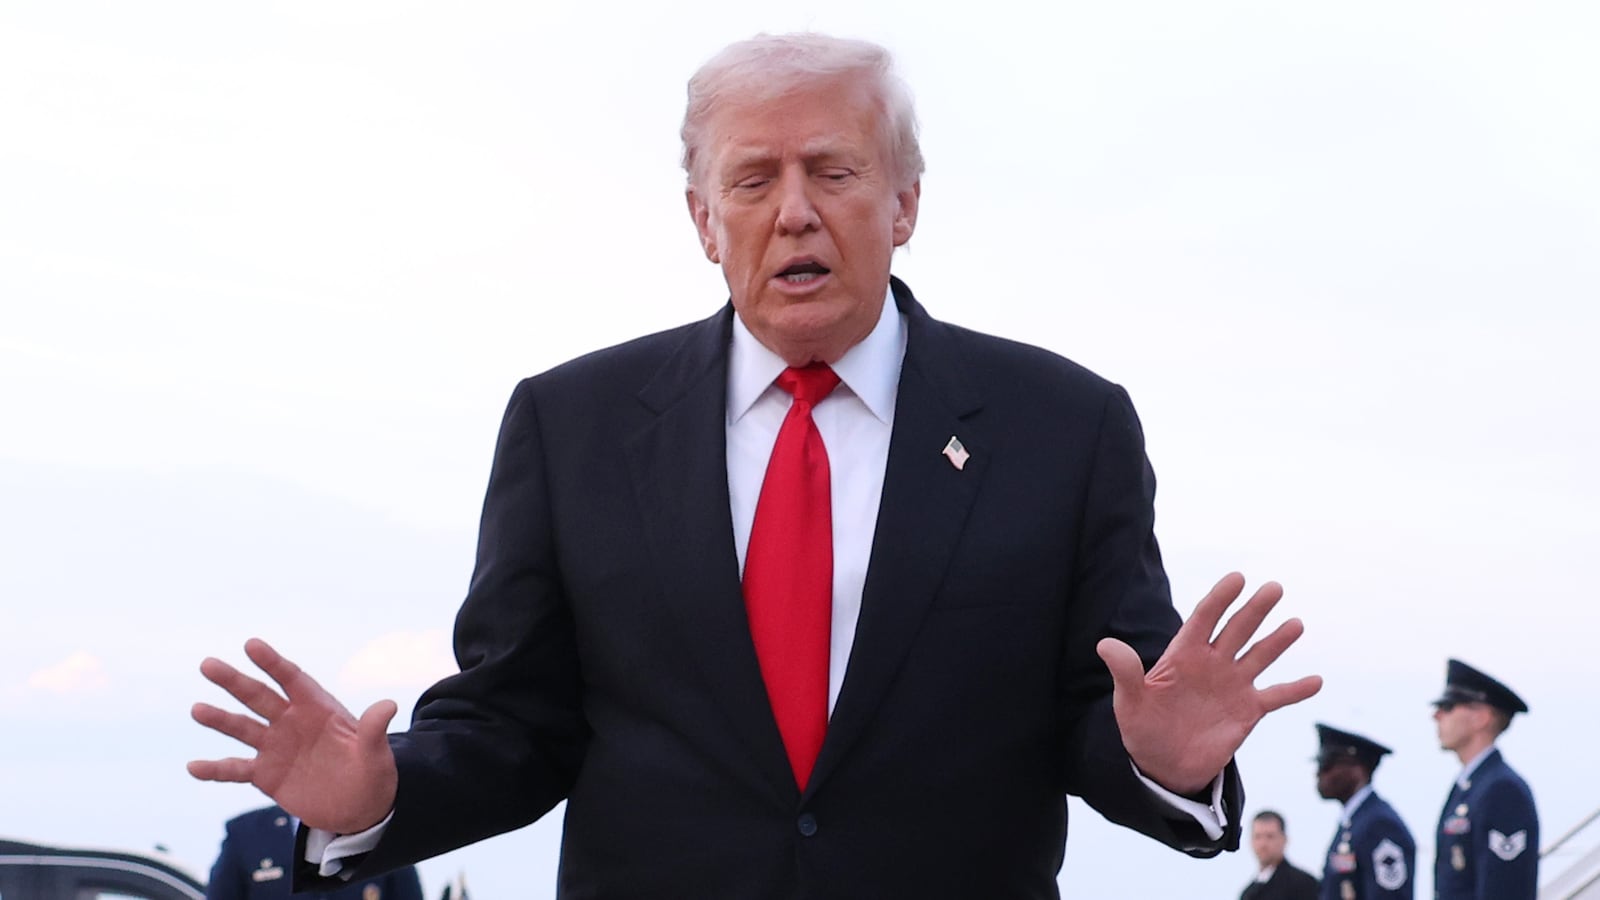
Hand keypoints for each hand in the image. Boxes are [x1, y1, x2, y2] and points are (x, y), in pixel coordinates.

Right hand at [188, 638, 398, 833]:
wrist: (360, 806)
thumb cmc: (372, 773)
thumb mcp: (376, 754)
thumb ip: (374, 731)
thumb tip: (388, 705)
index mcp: (319, 709)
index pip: (293, 679)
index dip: (273, 663)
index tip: (251, 645)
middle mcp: (292, 722)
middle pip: (259, 697)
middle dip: (234, 681)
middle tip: (207, 664)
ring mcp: (276, 747)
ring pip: (242, 728)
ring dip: (220, 719)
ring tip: (198, 709)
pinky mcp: (266, 775)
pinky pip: (235, 769)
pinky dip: (215, 769)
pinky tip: (193, 767)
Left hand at [1097, 572, 1321, 795]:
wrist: (1163, 763)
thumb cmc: (1142, 727)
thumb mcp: (1129, 701)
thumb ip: (1125, 672)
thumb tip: (1105, 644)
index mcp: (1183, 655)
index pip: (1204, 619)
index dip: (1219, 598)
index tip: (1236, 578)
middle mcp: (1212, 663)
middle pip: (1237, 630)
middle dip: (1254, 609)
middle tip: (1274, 588)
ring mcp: (1232, 685)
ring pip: (1260, 656)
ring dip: (1277, 641)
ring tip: (1295, 623)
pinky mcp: (1247, 711)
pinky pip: (1276, 697)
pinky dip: (1295, 690)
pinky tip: (1316, 680)